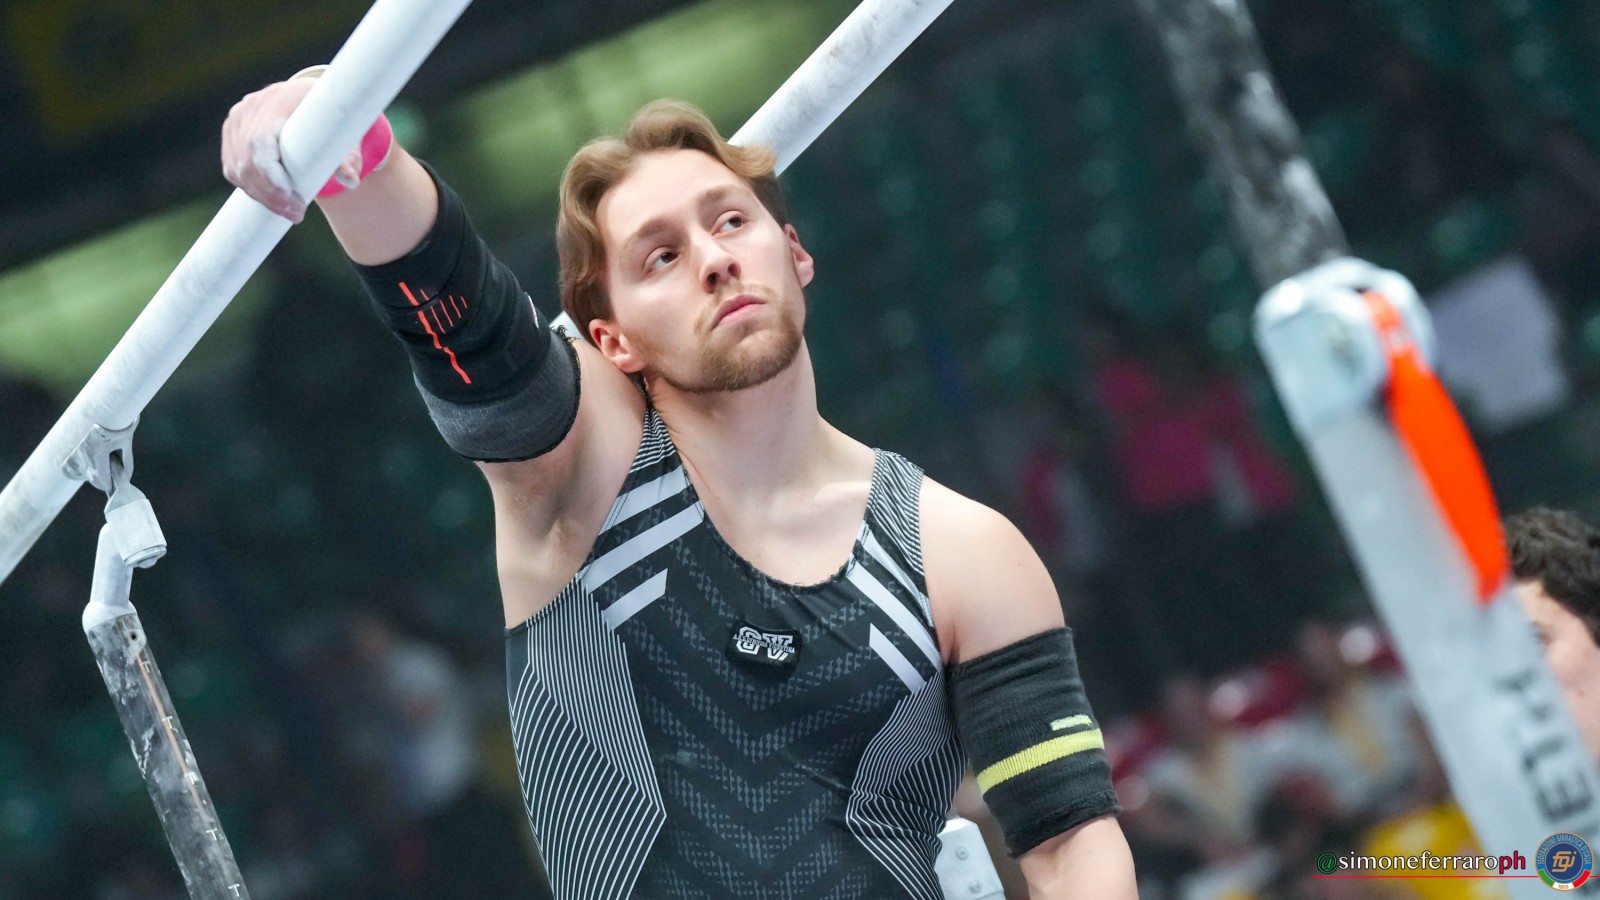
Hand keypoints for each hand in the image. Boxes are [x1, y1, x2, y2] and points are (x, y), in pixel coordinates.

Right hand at [220, 78, 363, 222]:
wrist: (308, 95)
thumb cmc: (329, 116)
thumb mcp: (344, 131)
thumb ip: (349, 155)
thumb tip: (351, 181)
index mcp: (275, 103)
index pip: (260, 145)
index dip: (273, 179)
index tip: (296, 203)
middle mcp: (250, 109)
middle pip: (247, 163)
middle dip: (271, 195)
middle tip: (296, 214)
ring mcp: (236, 120)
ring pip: (237, 169)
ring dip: (261, 196)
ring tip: (289, 211)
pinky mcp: (231, 133)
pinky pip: (233, 168)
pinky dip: (251, 188)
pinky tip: (272, 200)